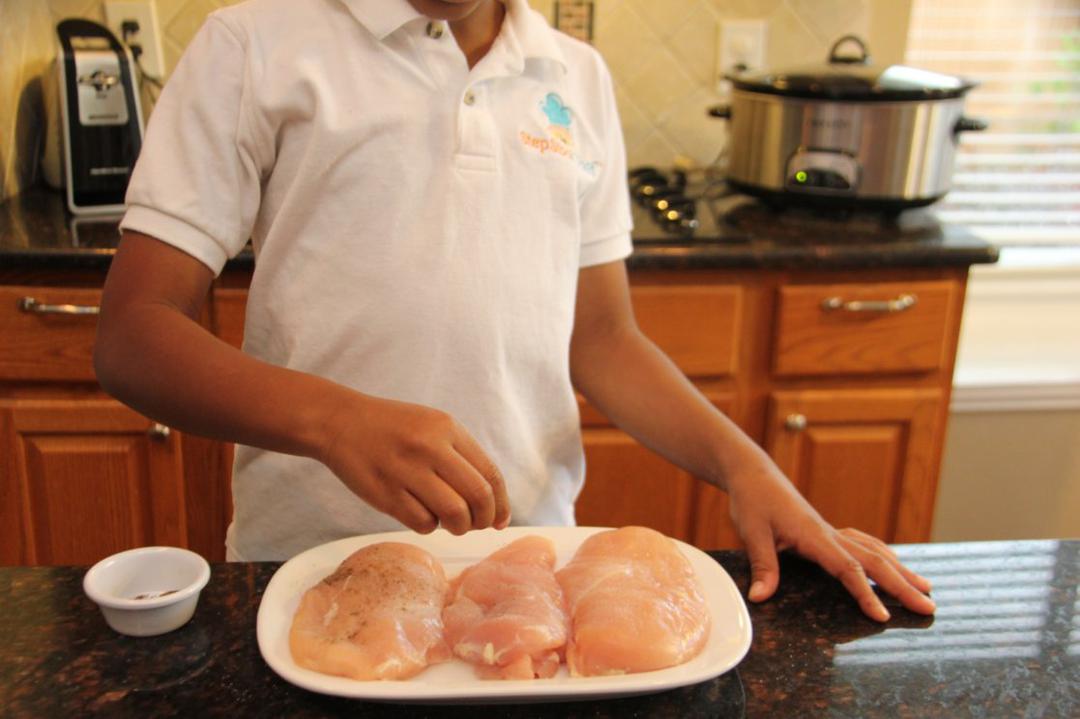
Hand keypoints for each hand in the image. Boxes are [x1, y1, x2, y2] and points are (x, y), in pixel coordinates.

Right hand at [316, 392, 510, 534]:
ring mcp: (407, 471)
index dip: (501, 503)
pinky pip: (423, 522)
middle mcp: (431, 447)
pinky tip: (422, 515)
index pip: (490, 474)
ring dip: (459, 527)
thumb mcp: (432, 426)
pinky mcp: (386, 493)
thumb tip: (492, 504)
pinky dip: (429, 525)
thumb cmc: (393, 429)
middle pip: (478, 496)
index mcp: (448, 428)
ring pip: (454, 514)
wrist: (341, 423)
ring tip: (451, 523)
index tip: (500, 519)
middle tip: (477, 525)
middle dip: (484, 519)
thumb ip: (462, 457)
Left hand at [724, 449, 934, 621]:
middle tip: (930, 608)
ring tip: (926, 589)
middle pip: (874, 561)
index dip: (867, 593)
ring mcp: (831, 531)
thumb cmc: (752, 500)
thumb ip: (762, 565)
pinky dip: (884, 555)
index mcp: (814, 535)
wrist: (753, 473)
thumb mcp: (751, 532)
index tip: (884, 616)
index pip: (848, 568)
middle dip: (903, 586)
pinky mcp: (827, 531)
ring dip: (901, 570)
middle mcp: (830, 533)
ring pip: (875, 551)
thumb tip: (760, 598)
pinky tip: (894, 564)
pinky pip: (864, 544)